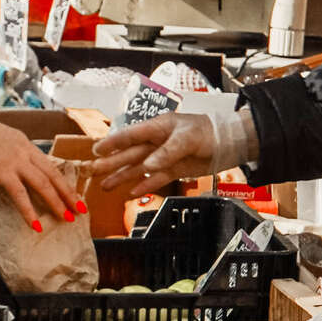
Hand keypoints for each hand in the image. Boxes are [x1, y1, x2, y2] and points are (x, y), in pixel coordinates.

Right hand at [0, 118, 82, 229]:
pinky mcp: (3, 172)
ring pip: (43, 184)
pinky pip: (20, 195)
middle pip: (53, 174)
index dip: (61, 180)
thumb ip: (5, 153)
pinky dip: (29, 211)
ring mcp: (16, 161)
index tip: (70, 193)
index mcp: (24, 144)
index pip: (48, 165)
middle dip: (68, 193)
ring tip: (67, 217)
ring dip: (57, 202)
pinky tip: (36, 225)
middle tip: (80, 208)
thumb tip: (4, 167)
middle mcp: (25, 151)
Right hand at [91, 113, 216, 195]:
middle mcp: (157, 142)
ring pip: (139, 168)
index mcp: (158, 128)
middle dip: (111, 163)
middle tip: (93, 172)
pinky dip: (144, 185)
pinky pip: (155, 178)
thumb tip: (148, 165)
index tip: (96, 150)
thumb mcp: (187, 137)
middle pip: (130, 154)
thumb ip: (167, 151)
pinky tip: (130, 193)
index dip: (113, 143)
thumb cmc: (208, 131)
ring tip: (105, 186)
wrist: (228, 143)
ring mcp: (164, 157)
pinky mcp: (174, 169)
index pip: (130, 136)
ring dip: (122, 176)